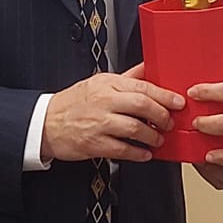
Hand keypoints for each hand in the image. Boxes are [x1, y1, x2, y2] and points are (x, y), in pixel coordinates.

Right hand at [41, 63, 183, 162]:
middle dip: (162, 116)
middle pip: (142, 105)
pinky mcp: (94, 144)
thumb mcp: (99, 83)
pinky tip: (145, 154)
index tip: (178, 102)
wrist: (45, 122)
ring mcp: (98, 123)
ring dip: (152, 136)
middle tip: (169, 122)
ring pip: (134, 129)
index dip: (164, 95)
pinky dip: (138, 153)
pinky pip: (122, 150)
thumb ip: (127, 77)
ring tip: (158, 139)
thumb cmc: (74, 102)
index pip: (142, 86)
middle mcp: (104, 101)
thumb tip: (149, 68)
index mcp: (107, 83)